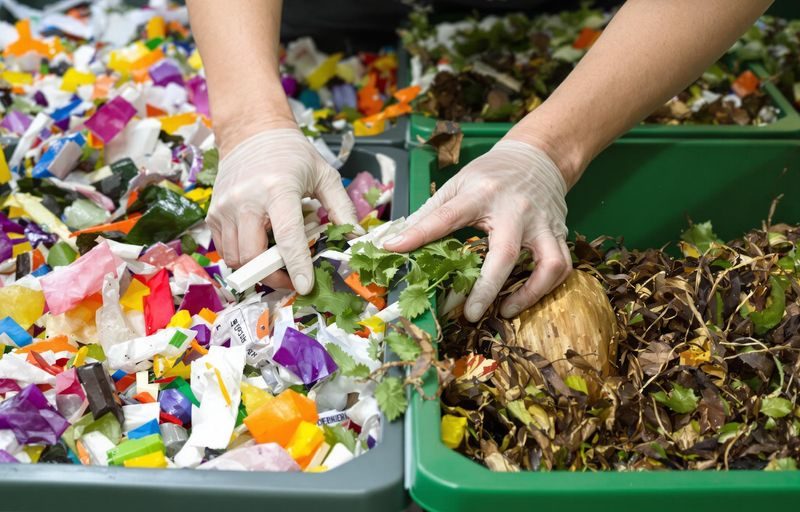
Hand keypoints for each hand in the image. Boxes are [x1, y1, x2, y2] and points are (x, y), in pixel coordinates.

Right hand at [207, 128, 358, 292]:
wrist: (252, 133)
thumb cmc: (292, 155)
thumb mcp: (325, 175)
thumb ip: (342, 208)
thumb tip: (356, 238)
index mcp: (278, 189)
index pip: (287, 236)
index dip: (296, 265)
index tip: (305, 286)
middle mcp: (246, 200)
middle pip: (253, 256)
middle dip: (274, 276)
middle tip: (292, 278)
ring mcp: (225, 208)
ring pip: (236, 259)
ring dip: (257, 270)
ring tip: (276, 262)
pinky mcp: (213, 215)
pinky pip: (225, 250)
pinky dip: (242, 258)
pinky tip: (260, 248)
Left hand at [383, 140, 570, 321]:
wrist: (538, 156)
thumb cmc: (491, 175)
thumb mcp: (458, 183)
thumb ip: (430, 212)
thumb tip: (395, 239)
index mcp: (482, 194)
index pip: (446, 216)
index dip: (418, 234)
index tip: (393, 249)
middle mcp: (516, 209)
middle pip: (506, 252)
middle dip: (487, 288)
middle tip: (470, 314)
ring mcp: (543, 222)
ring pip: (548, 264)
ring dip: (529, 293)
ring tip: (506, 311)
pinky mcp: (559, 232)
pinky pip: (561, 266)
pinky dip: (547, 287)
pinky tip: (526, 297)